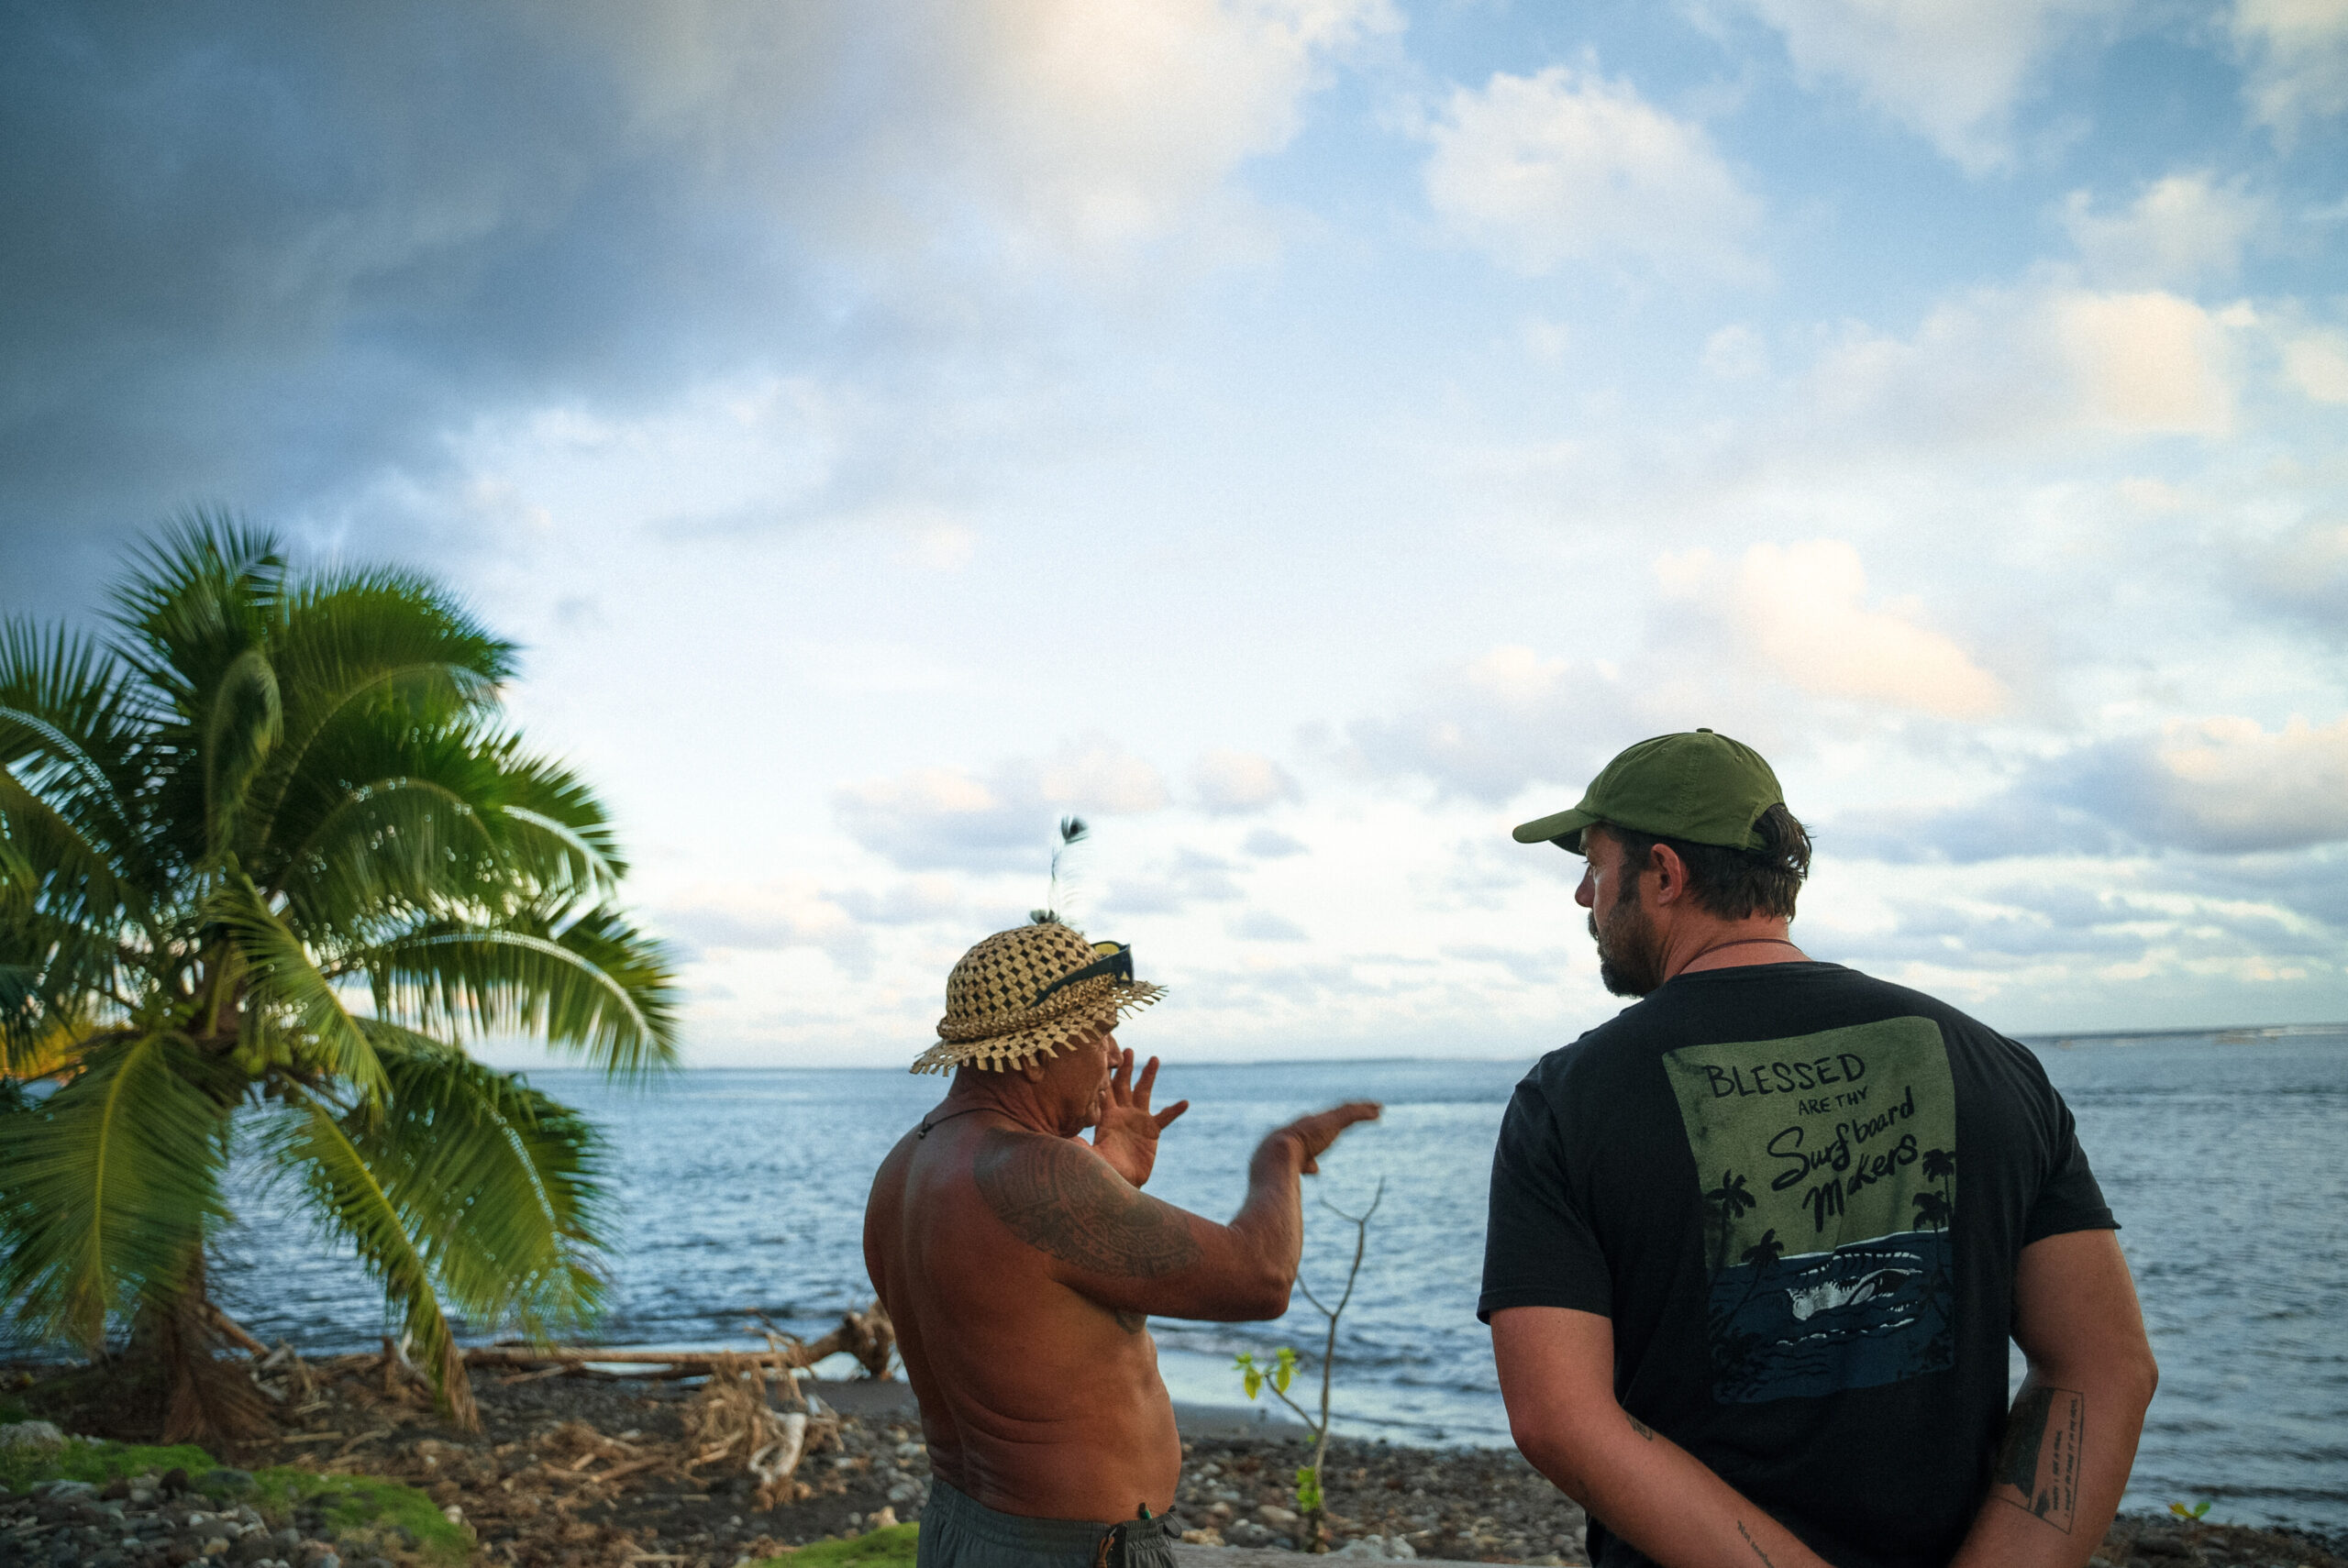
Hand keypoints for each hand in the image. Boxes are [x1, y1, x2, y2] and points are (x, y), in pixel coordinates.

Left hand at [1090, 1048, 1189, 1187]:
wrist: (1120, 1183)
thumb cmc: (1100, 1169)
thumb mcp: (1087, 1156)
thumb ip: (1077, 1145)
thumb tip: (1060, 1137)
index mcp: (1105, 1117)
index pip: (1104, 1091)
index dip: (1104, 1076)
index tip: (1104, 1057)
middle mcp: (1122, 1114)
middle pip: (1124, 1085)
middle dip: (1125, 1067)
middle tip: (1127, 1049)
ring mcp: (1138, 1121)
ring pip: (1144, 1092)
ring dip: (1149, 1076)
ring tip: (1154, 1058)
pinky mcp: (1152, 1132)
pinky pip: (1165, 1118)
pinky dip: (1174, 1110)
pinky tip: (1184, 1103)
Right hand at [1271, 1101, 1381, 1173]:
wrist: (1278, 1155)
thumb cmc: (1280, 1164)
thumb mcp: (1296, 1165)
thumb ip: (1306, 1165)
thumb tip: (1316, 1169)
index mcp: (1303, 1130)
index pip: (1322, 1122)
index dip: (1335, 1121)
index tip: (1344, 1120)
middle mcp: (1313, 1122)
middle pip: (1337, 1113)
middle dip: (1351, 1111)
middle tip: (1366, 1110)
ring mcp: (1323, 1121)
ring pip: (1347, 1111)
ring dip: (1363, 1109)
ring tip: (1377, 1108)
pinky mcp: (1332, 1122)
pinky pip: (1352, 1115)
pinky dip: (1365, 1113)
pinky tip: (1377, 1113)